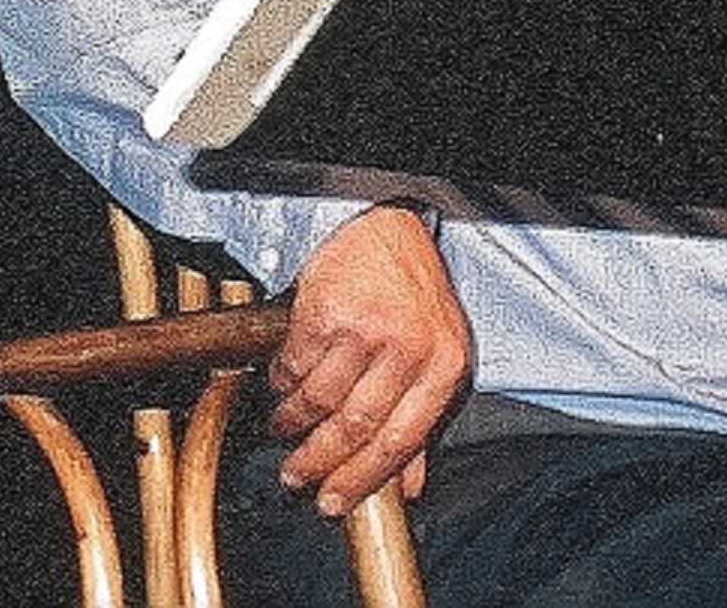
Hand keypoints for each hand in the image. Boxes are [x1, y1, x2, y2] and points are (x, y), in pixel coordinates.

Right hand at [268, 204, 471, 513]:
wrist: (385, 224)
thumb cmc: (412, 292)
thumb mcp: (435, 354)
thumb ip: (422, 423)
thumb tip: (410, 484)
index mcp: (443, 366)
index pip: (401, 441)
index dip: (361, 479)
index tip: (333, 502)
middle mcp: (407, 347)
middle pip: (355, 426)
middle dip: (318, 462)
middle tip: (295, 476)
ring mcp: (365, 327)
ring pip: (319, 399)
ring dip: (293, 423)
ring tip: (285, 428)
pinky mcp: (325, 307)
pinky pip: (294, 365)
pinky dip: (283, 383)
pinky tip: (283, 384)